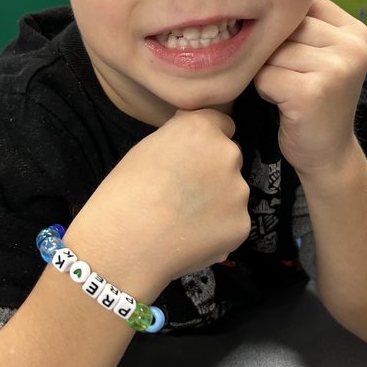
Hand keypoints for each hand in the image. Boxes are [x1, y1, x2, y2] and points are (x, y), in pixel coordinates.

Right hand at [69, 108, 250, 294]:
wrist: (126, 242)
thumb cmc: (126, 192)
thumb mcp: (148, 147)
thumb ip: (180, 140)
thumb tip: (194, 144)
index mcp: (202, 129)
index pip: (221, 124)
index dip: (205, 141)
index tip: (192, 157)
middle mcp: (228, 153)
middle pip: (229, 158)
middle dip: (214, 172)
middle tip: (184, 193)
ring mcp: (238, 191)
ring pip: (232, 193)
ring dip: (217, 203)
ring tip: (183, 220)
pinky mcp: (241, 224)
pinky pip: (232, 223)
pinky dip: (217, 230)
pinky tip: (191, 238)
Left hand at [253, 0, 366, 177]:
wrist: (327, 154)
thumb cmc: (311, 99)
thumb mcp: (318, 54)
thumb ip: (301, 23)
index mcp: (355, 30)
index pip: (299, 5)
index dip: (282, 28)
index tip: (291, 56)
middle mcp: (353, 45)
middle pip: (284, 27)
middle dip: (273, 52)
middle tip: (288, 78)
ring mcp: (337, 68)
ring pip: (272, 51)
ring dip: (266, 71)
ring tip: (286, 90)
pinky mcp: (313, 91)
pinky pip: (265, 75)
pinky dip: (264, 89)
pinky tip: (282, 102)